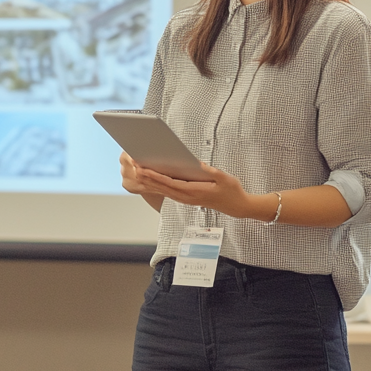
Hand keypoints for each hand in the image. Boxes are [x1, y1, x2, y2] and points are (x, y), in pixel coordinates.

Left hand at [120, 153, 266, 220]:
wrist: (237, 206)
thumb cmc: (231, 191)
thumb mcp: (224, 178)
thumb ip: (210, 171)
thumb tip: (196, 164)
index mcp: (194, 192)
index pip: (170, 183)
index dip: (155, 177)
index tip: (143, 170)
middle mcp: (186, 197)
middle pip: (162, 187)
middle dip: (147, 177)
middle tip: (134, 167)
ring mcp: (185, 199)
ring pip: (163, 190)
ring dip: (149, 182)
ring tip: (137, 171)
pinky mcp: (186, 198)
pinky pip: (168, 192)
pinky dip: (157, 185)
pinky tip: (149, 179)